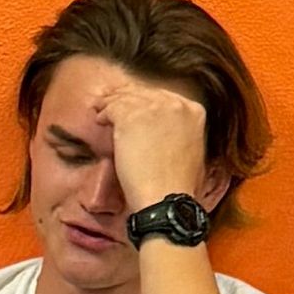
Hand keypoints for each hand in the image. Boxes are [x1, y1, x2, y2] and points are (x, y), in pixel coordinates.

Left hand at [92, 81, 208, 215]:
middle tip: (113, 104)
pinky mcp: (131, 117)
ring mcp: (153, 108)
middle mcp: (176, 104)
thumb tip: (164, 136)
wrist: (166, 199)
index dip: (147, 103)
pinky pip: (112, 107)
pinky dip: (104, 112)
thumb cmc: (177, 188)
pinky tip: (100, 120)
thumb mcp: (192, 154)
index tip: (137, 109)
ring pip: (127, 97)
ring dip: (113, 103)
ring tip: (102, 110)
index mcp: (194, 112)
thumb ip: (180, 136)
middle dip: (128, 99)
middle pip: (145, 93)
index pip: (164, 98)